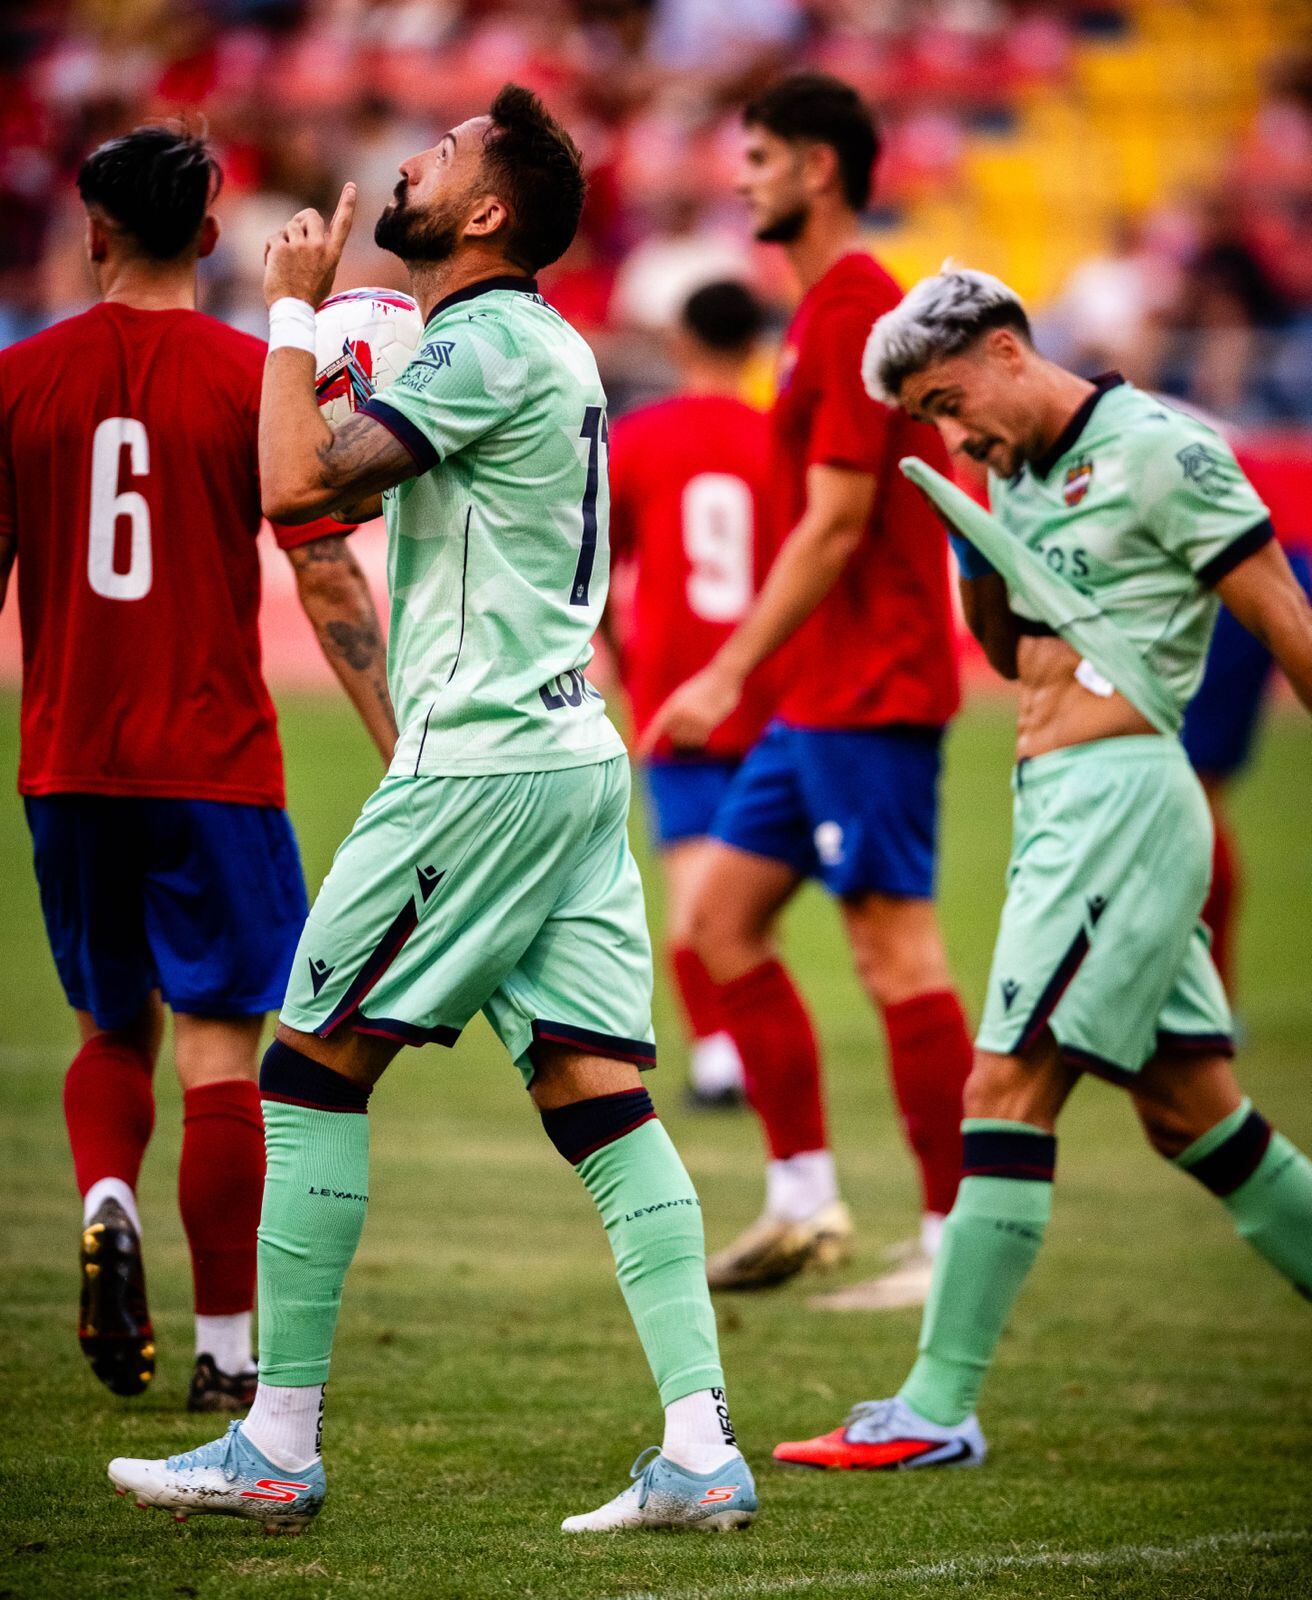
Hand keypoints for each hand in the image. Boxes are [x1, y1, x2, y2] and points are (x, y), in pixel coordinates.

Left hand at [264, 184, 356, 308]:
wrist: (293, 310)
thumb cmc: (307, 295)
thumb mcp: (325, 273)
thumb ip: (322, 251)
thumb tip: (311, 233)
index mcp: (332, 254)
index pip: (343, 224)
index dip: (347, 203)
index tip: (351, 186)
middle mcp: (319, 247)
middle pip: (310, 215)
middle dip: (300, 221)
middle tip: (294, 238)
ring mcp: (300, 247)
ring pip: (289, 226)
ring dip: (284, 239)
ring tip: (284, 260)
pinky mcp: (282, 249)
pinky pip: (274, 238)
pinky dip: (270, 250)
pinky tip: (272, 265)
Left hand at [638, 660, 742, 756]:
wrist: (721, 679)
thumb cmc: (702, 687)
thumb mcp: (683, 697)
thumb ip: (675, 715)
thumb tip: (672, 733)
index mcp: (672, 706)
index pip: (656, 728)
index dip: (647, 742)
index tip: (640, 754)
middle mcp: (681, 715)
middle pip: (674, 736)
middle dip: (679, 731)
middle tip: (690, 716)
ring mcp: (694, 721)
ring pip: (687, 740)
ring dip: (692, 734)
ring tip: (699, 717)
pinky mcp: (707, 725)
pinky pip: (700, 739)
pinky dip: (701, 735)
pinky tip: (706, 721)